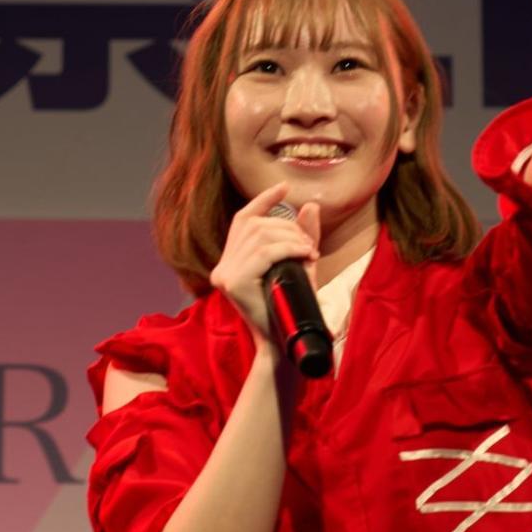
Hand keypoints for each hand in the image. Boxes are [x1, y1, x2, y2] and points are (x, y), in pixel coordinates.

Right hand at [208, 183, 320, 346]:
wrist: (286, 344)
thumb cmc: (292, 307)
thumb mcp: (300, 266)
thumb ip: (303, 237)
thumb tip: (309, 206)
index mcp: (230, 262)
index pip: (242, 219)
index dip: (263, 200)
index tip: (285, 187)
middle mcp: (222, 266)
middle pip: (255, 224)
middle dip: (288, 227)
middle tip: (309, 246)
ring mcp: (225, 274)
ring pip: (260, 235)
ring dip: (292, 239)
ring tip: (309, 253)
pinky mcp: (234, 282)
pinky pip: (265, 252)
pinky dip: (289, 249)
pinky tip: (304, 256)